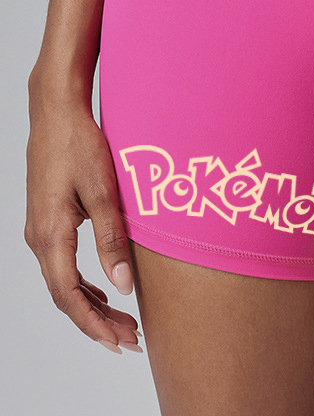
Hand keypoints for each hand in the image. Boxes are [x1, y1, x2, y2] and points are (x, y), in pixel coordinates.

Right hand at [25, 78, 142, 353]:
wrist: (56, 112)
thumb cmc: (79, 145)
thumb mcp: (103, 191)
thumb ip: (113, 240)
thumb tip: (124, 287)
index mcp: (50, 235)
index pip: (70, 297)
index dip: (95, 325)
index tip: (120, 343)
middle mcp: (40, 238)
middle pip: (67, 295)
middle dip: (98, 321)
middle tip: (131, 339)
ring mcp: (42, 229)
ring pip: (65, 281)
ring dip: (93, 304)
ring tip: (124, 322)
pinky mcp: (49, 219)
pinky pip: (64, 264)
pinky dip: (85, 283)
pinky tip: (105, 288)